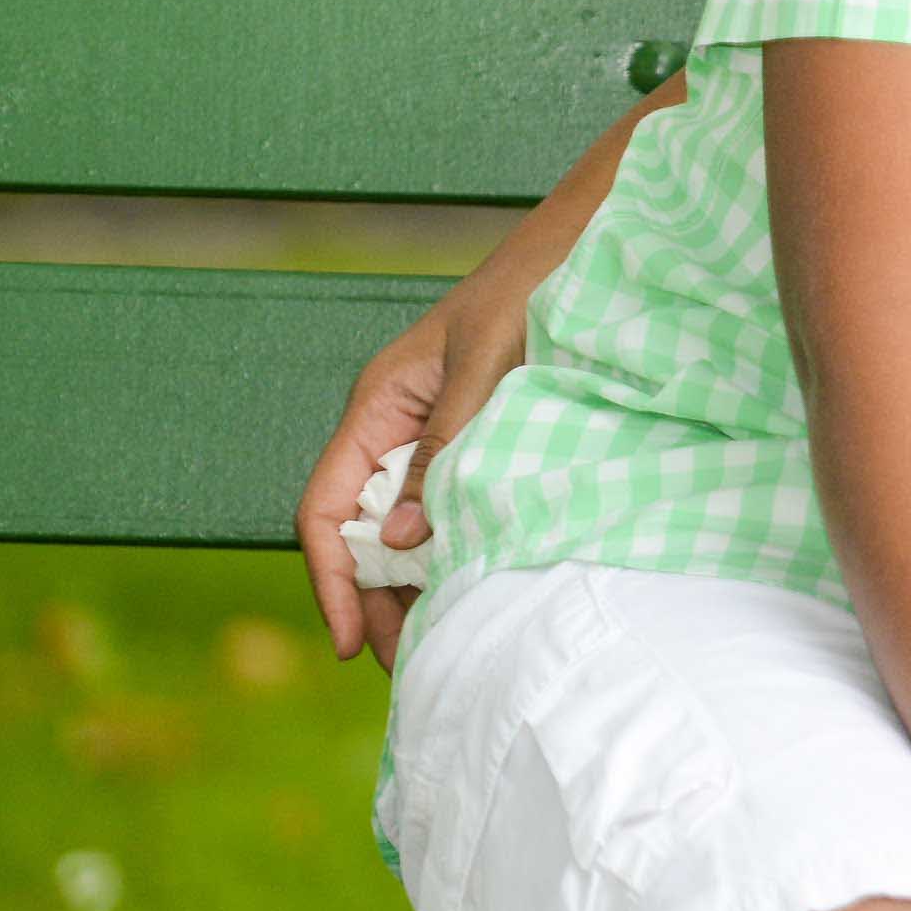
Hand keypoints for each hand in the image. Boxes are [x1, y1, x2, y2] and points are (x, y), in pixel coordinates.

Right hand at [298, 274, 531, 669]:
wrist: (586, 245)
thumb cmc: (533, 289)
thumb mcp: (485, 366)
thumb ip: (446, 447)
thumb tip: (401, 544)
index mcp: (378, 405)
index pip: (324, 510)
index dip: (331, 581)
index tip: (352, 643)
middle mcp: (396, 426)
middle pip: (360, 532)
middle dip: (375, 600)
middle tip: (409, 665)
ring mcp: (435, 435)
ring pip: (405, 527)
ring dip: (417, 583)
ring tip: (444, 642)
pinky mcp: (479, 441)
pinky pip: (451, 507)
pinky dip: (456, 550)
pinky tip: (479, 587)